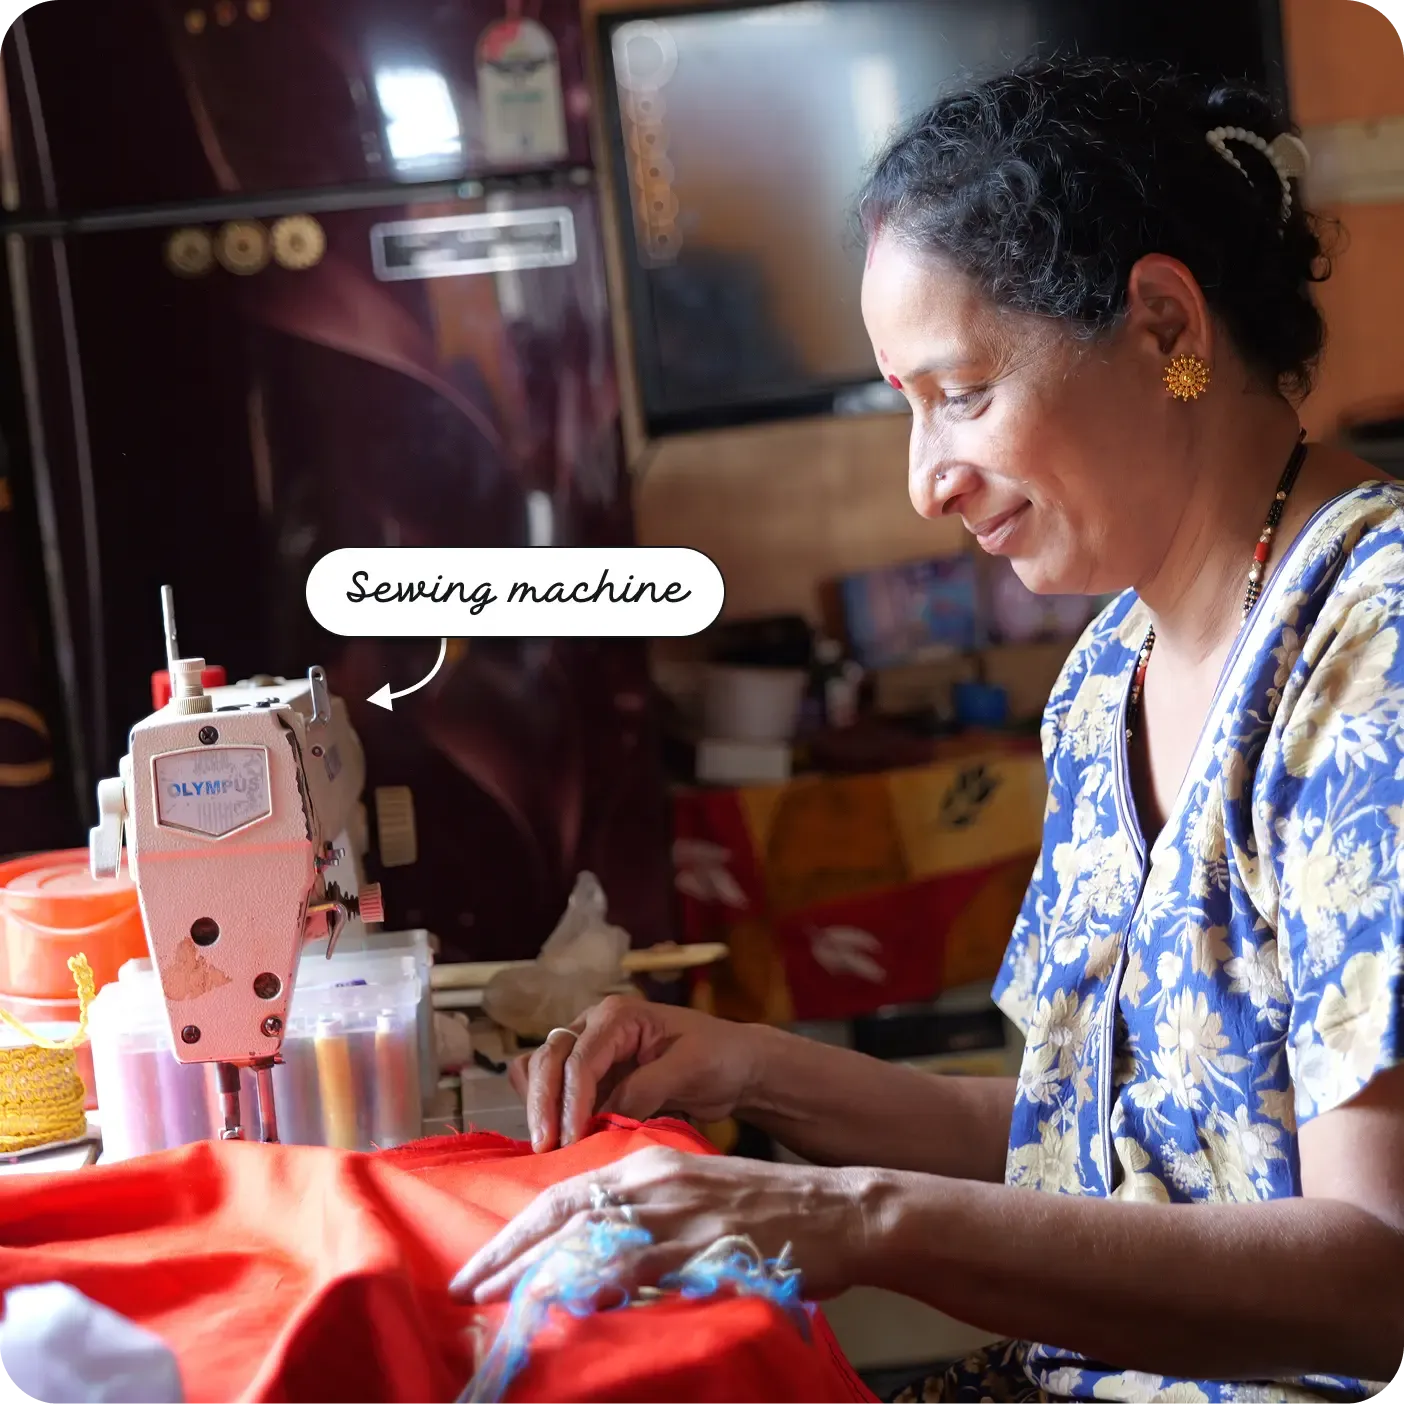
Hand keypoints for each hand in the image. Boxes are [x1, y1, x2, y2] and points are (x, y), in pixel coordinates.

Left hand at [448, 1146, 872, 1304]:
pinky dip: (602, 1285)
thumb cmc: (766, 1212)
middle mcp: (656, 1181)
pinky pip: (642, 1268)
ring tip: (499, 1304)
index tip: (480, 1264)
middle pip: (564, 1214)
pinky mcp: (707, 1248)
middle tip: (466, 1287)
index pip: (565, 1194)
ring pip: (592, 1241)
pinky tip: (572, 1306)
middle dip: (509, 1253)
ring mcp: (681, 1215)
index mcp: (650, 1164)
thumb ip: (644, 1216)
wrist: (837, 1211)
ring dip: (539, 1273)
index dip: (517, 1230)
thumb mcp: (694, 1196)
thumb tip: (592, 1254)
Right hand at [508, 997, 764, 1151]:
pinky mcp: (591, 1076)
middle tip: (546, 1148)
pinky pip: (552, 1085)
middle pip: (548, 1059)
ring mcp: (589, 1050)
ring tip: (546, 1146)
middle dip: (543, 1103)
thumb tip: (603, 1119)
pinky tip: (551, 1132)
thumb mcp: (688, 1069)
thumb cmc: (719, 1057)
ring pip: (540, 1069)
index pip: (579, 1059)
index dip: (570, 1101)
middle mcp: (594, 1027)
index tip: (569, 1140)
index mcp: (618, 1016)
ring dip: (538, 1104)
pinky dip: (543, 1105)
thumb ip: (644, 1090)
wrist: (736, 1066)